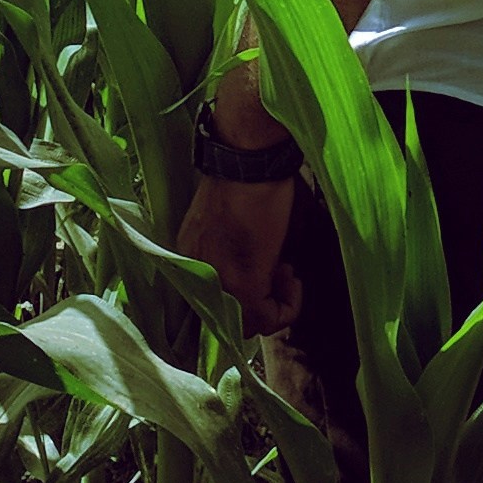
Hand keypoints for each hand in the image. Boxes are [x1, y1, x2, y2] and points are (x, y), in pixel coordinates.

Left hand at [176, 64, 303, 335]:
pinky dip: (288, 306)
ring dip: (277, 305)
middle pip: (228, 317)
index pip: (212, 300)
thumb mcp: (233, 222)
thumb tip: (263, 273)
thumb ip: (235, 253)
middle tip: (281, 273)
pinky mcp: (244, 282)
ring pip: (247, 324)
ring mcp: (218, 280)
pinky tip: (293, 279)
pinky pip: (267, 318)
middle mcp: (196, 273)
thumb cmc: (249, 177)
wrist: (248, 158)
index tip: (268, 269)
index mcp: (190, 255)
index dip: (244, 296)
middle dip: (262, 303)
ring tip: (288, 274)